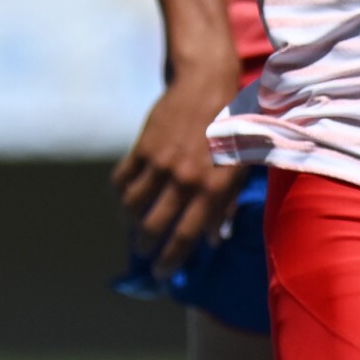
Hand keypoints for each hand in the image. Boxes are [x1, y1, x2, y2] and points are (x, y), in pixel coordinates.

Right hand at [112, 68, 245, 281]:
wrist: (207, 86)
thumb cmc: (232, 130)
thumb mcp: (240, 169)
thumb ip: (226, 206)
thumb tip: (212, 239)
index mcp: (212, 189)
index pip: (186, 236)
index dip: (172, 260)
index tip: (162, 273)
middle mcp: (185, 179)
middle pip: (154, 226)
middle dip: (146, 246)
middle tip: (145, 252)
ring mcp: (160, 163)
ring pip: (132, 207)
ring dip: (129, 224)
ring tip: (132, 229)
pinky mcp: (143, 148)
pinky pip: (122, 181)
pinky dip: (119, 196)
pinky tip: (124, 201)